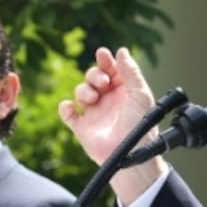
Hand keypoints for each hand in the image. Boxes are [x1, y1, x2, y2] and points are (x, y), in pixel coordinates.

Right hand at [60, 46, 166, 203]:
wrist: (129, 155)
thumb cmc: (139, 126)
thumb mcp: (140, 94)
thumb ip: (131, 72)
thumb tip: (121, 51)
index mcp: (124, 91)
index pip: (112, 70)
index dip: (106, 61)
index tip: (102, 54)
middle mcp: (108, 100)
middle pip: (93, 77)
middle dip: (94, 75)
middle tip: (102, 82)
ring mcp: (95, 113)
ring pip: (81, 91)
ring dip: (83, 90)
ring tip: (92, 99)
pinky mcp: (82, 128)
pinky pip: (68, 114)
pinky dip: (65, 108)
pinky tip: (70, 107)